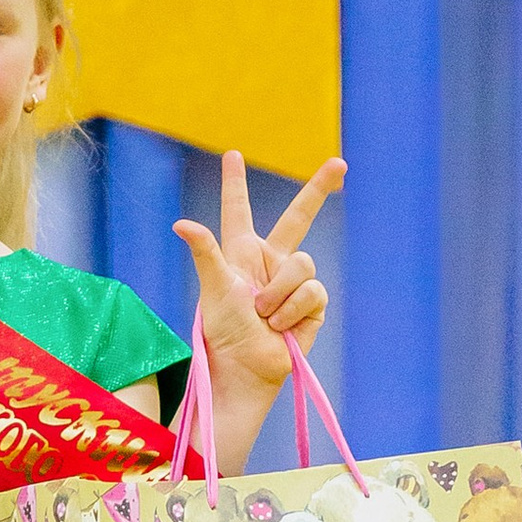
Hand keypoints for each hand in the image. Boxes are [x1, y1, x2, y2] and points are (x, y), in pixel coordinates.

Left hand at [173, 149, 344, 394]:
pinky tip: (281, 326)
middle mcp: (270, 261)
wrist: (245, 367)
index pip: (238, 209)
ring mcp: (294, 281)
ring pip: (302, 264)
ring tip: (263, 315)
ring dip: (280, 293)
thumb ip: (205, 251)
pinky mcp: (313, 304)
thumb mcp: (214, 287)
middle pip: (300, 217)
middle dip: (320, 189)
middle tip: (340, 164)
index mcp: (240, 252)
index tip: (232, 154)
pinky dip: (293, 309)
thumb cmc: (223, 330)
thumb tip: (181, 223)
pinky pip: (313, 290)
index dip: (235, 182)